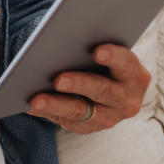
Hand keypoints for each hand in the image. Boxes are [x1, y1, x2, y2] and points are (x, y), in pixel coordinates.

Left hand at [26, 44, 150, 133]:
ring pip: (80, 110)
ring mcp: (109, 117)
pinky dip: (46, 112)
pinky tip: (29, 105)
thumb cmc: (98, 59)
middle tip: (58, 79)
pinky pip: (65, 121)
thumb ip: (90, 44)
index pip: (126, 63)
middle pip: (102, 90)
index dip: (113, 57)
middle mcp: (126, 99)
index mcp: (134, 74)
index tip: (97, 51)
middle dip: (79, 84)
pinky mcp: (89, 127)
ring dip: (56, 104)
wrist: (105, 84)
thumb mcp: (103, 51)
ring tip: (35, 98)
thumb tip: (62, 36)